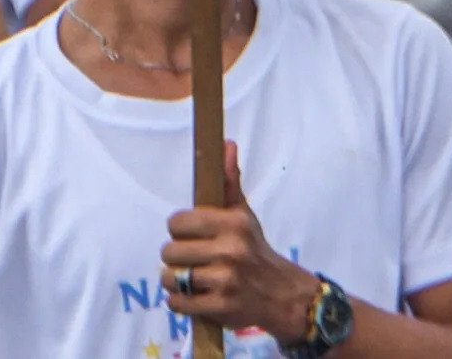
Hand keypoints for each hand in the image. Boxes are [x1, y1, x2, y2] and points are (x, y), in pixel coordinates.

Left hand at [163, 141, 321, 336]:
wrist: (282, 294)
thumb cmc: (254, 249)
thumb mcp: (244, 215)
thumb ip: (229, 182)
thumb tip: (226, 144)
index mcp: (232, 223)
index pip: (177, 222)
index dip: (179, 229)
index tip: (189, 235)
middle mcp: (229, 250)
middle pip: (170, 251)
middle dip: (176, 257)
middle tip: (191, 259)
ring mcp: (224, 281)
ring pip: (171, 278)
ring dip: (175, 281)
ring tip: (190, 279)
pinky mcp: (220, 307)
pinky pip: (177, 303)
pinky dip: (179, 302)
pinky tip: (193, 296)